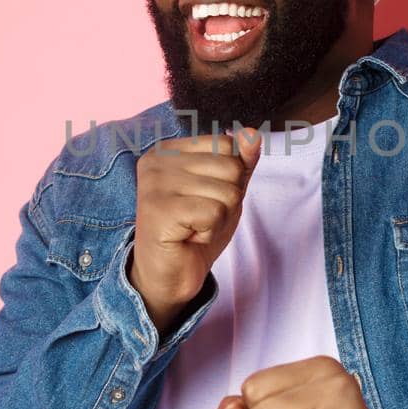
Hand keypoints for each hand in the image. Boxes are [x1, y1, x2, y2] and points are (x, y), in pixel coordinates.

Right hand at [128, 125, 261, 334]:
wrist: (169, 274)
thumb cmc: (195, 231)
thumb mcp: (224, 191)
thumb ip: (240, 162)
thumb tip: (253, 133)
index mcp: (169, 149)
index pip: (227, 144)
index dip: (229, 179)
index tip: (203, 199)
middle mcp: (156, 159)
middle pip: (230, 167)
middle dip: (226, 200)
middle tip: (199, 217)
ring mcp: (154, 183)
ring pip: (226, 192)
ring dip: (217, 219)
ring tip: (193, 227)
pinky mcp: (158, 209)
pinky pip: (214, 213)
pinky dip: (209, 231)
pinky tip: (187, 237)